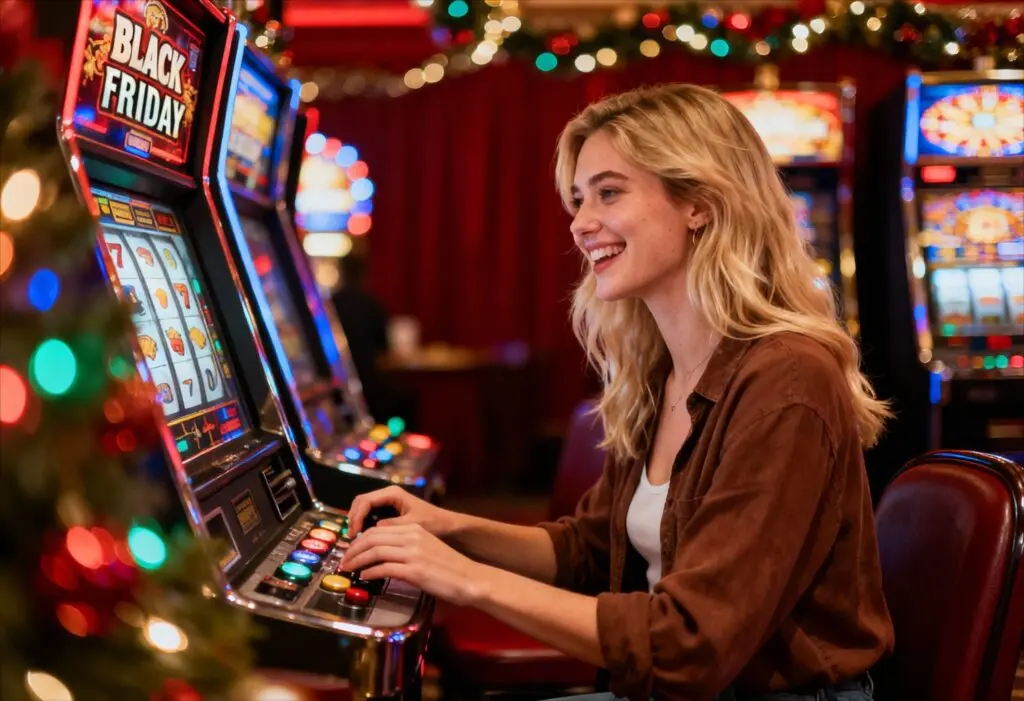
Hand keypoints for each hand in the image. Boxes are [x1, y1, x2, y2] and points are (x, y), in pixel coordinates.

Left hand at [340, 524, 485, 605]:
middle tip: (343, 560)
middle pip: (372, 537)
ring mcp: (413, 553)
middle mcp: (412, 537)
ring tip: (348, 569)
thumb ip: (406, 548)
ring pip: (375, 551)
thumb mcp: (427, 550)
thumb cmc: (449, 568)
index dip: (360, 540)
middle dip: (353, 549)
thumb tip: (381, 558)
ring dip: (357, 561)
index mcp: (415, 529)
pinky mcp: (414, 570)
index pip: (378, 529)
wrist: (470, 578)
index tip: (351, 550)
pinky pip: (384, 568)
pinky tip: (364, 577)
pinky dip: (370, 572)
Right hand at [346, 485, 457, 536]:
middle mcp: (388, 494)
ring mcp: (387, 501)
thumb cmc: (433, 522)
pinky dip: (363, 523)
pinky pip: (370, 513)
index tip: (354, 534)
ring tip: (355, 539)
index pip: (365, 501)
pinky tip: (364, 537)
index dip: (357, 517)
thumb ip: (392, 526)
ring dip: (357, 521)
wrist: (446, 524)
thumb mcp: (412, 525)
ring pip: (363, 507)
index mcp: (393, 494)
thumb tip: (371, 532)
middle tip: (351, 538)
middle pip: (360, 502)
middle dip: (353, 518)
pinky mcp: (388, 509)